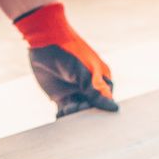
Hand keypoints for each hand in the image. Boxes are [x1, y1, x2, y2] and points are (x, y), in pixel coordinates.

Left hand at [14, 3, 117, 117]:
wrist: (44, 41)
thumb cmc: (69, 51)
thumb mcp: (82, 72)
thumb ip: (94, 91)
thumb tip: (113, 108)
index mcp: (101, 80)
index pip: (106, 100)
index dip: (102, 108)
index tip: (95, 111)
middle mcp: (89, 88)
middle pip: (92, 108)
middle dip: (87, 113)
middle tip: (78, 108)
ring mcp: (75, 93)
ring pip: (79, 111)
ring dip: (75, 115)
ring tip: (68, 108)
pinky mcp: (60, 97)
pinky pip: (65, 111)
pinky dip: (64, 116)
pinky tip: (61, 117)